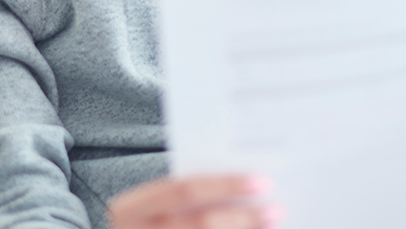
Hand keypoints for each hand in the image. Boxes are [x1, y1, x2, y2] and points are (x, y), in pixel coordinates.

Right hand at [108, 174, 281, 228]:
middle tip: (277, 209)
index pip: (182, 189)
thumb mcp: (154, 208)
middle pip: (199, 224)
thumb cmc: (150, 225)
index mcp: (128, 209)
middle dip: (242, 217)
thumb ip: (185, 195)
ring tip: (273, 224)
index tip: (262, 180)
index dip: (223, 185)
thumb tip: (244, 185)